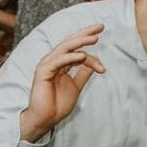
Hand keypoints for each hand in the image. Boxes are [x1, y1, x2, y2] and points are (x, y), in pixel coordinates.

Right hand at [19, 25, 104, 142]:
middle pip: (70, 42)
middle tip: (100, 26)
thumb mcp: (76, 86)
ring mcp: (47, 65)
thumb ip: (83, 73)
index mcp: (60, 63)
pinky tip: (82, 56)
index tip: (103, 68)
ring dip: (80, 41)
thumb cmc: (57, 105)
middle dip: (85, 33)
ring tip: (94, 38)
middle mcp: (53, 61)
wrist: (46, 120)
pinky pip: (58, 60)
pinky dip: (70, 57)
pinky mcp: (43, 72)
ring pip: (65, 48)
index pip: (76, 50)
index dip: (91, 53)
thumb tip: (96, 61)